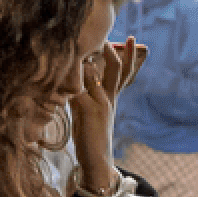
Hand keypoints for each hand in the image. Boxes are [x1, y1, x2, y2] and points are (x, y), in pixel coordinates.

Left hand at [68, 39, 147, 189]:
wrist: (98, 161)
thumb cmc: (91, 139)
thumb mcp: (87, 114)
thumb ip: (82, 98)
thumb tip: (72, 84)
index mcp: (112, 99)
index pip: (123, 73)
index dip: (128, 55)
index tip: (130, 39)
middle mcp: (109, 98)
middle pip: (116, 69)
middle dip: (113, 51)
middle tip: (108, 35)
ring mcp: (101, 104)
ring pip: (96, 74)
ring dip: (87, 59)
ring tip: (82, 44)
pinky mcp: (89, 112)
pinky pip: (79, 89)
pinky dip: (72, 79)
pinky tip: (67, 70)